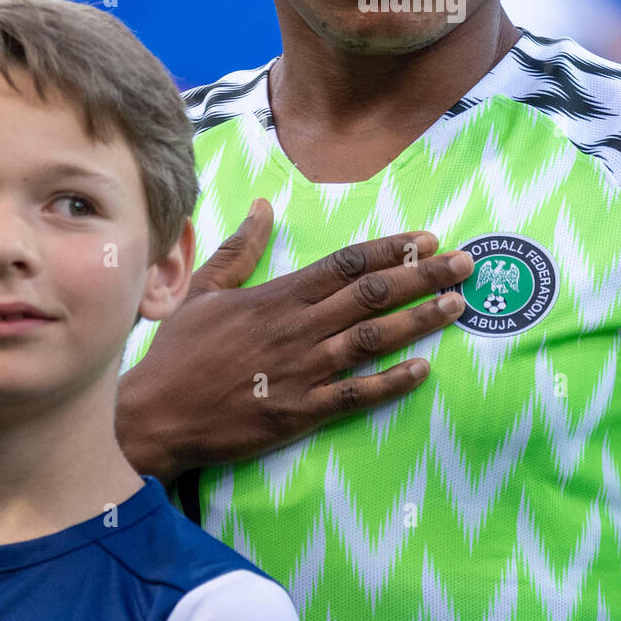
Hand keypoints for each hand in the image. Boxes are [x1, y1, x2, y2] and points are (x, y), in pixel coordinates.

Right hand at [116, 199, 470, 484]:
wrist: (156, 415)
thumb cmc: (180, 353)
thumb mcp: (205, 291)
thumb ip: (240, 248)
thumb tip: (263, 205)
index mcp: (279, 296)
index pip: (348, 263)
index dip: (392, 249)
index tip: (428, 238)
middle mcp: (299, 328)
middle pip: (373, 294)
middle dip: (424, 276)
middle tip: (465, 263)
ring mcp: (304, 371)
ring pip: (373, 338)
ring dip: (420, 321)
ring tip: (458, 305)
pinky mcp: (302, 412)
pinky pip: (356, 394)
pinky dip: (392, 382)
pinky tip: (423, 370)